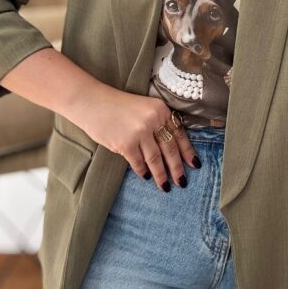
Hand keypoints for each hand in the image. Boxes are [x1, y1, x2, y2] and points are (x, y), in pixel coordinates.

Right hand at [67, 82, 200, 192]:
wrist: (92, 102)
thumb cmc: (117, 106)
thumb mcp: (144, 107)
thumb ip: (157, 123)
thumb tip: (170, 149)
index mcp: (161, 109)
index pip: (179, 133)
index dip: (188, 151)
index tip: (195, 164)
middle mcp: (153, 119)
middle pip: (170, 149)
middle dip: (177, 168)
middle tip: (183, 182)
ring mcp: (140, 132)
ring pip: (155, 159)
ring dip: (161, 175)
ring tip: (166, 186)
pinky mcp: (126, 143)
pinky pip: (138, 162)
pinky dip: (142, 171)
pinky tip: (146, 176)